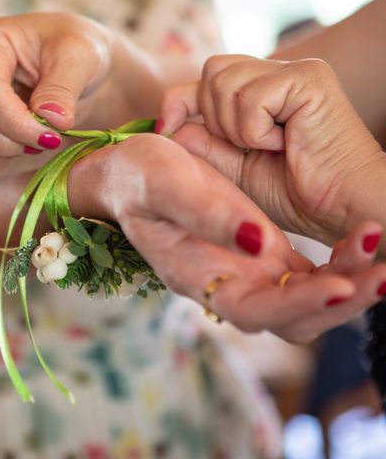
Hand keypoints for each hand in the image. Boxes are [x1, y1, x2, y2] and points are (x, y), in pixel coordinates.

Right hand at [0, 12, 159, 177]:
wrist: (74, 69)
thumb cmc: (75, 53)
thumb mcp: (81, 56)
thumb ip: (63, 87)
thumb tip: (49, 120)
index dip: (16, 123)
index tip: (51, 138)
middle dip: (1, 142)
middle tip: (41, 144)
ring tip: (28, 148)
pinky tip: (10, 158)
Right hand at [69, 134, 385, 342]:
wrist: (131, 173)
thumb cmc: (137, 177)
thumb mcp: (163, 183)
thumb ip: (204, 214)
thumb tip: (258, 243)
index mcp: (195, 276)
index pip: (251, 310)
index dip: (296, 305)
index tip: (339, 285)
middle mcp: (227, 283)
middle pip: (292, 318)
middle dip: (341, 302)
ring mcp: (248, 270)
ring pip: (308, 298)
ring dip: (351, 283)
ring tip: (382, 247)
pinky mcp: (264, 252)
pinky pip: (311, 272)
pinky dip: (344, 262)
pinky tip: (366, 239)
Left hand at [158, 55, 385, 245]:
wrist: (339, 209)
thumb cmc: (292, 193)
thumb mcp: (231, 168)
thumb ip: (201, 142)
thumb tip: (168, 122)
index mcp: (260, 92)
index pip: (205, 79)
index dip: (179, 101)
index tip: (166, 127)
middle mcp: (277, 74)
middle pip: (211, 72)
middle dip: (215, 119)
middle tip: (248, 146)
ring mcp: (294, 72)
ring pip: (224, 81)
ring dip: (236, 127)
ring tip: (268, 146)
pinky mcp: (308, 78)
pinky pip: (250, 98)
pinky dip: (256, 130)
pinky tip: (284, 142)